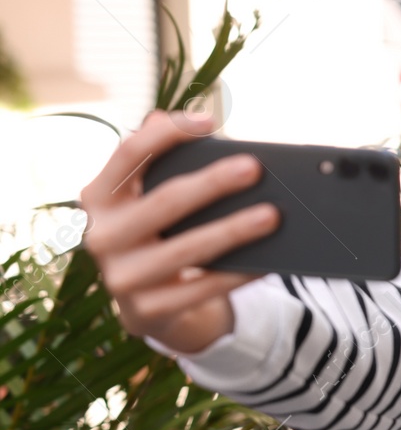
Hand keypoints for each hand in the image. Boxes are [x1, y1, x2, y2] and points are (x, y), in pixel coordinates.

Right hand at [79, 110, 279, 354]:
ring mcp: (121, 277)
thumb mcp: (150, 199)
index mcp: (99, 198)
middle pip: (165, 201)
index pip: (128, 154)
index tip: (208, 119)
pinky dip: (238, 273)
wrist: (149, 307)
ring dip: (234, 230)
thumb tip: (162, 118)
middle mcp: (101, 236)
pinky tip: (267, 260)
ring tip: (272, 215)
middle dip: (213, 183)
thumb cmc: (158, 235)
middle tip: (254, 167)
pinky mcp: (147, 311)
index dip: (167, 134)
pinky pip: (202, 289)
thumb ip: (158, 161)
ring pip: (188, 249)